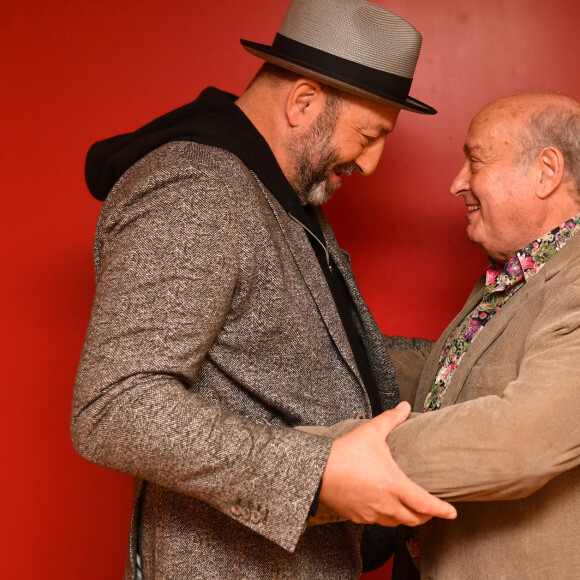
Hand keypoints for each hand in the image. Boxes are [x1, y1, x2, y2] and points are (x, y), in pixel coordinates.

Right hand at [318, 402, 456, 526]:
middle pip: (414, 519)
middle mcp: (386, 504)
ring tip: (410, 508)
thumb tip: (405, 406)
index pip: (425, 504)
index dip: (441, 509)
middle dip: (427, 516)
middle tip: (432, 510)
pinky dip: (387, 517)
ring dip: (407, 517)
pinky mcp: (358, 517)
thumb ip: (391, 419)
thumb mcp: (371, 432)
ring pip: (397, 523)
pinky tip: (384, 507)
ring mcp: (372, 513)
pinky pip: (378, 522)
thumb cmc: (345, 453)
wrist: (317, 471)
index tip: (452, 512)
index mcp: (394, 485)